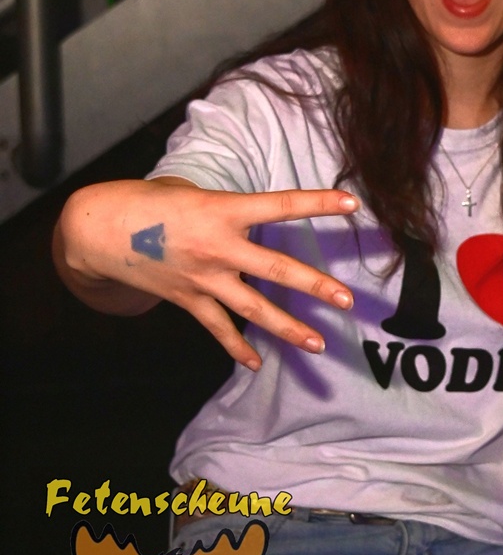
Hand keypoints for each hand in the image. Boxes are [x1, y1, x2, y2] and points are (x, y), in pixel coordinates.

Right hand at [54, 177, 359, 368]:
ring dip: (287, 328)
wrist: (98, 231)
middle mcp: (218, 246)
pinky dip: (236, 347)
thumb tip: (250, 218)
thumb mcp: (191, 191)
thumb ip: (226, 207)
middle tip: (346, 300)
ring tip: (318, 344)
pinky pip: (218, 327)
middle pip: (276, 269)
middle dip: (314, 286)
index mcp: (223, 209)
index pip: (281, 205)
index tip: (352, 202)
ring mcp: (204, 277)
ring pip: (254, 308)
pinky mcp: (187, 298)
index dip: (318, 202)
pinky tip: (256, 362)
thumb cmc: (147, 201)